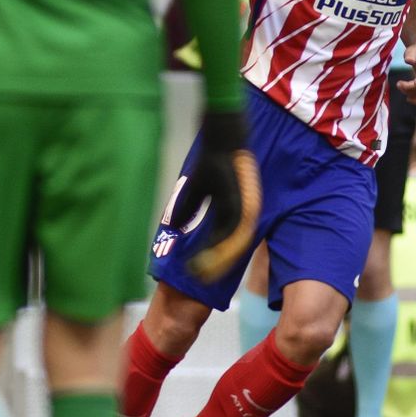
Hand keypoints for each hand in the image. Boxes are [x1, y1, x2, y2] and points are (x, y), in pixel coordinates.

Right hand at [178, 109, 261, 282]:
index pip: (221, 240)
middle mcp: (239, 214)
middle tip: (197, 279)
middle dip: (213, 265)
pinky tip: (207, 256)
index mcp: (231, 212)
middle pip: (228, 247)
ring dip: (215, 261)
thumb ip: (188, 208)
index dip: (210, 257)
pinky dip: (220, 246)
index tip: (195, 270)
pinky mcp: (241, 203)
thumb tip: (174, 225)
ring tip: (199, 273)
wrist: (225, 138)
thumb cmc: (214, 159)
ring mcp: (241, 210)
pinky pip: (232, 231)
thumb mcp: (197, 189)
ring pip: (230, 244)